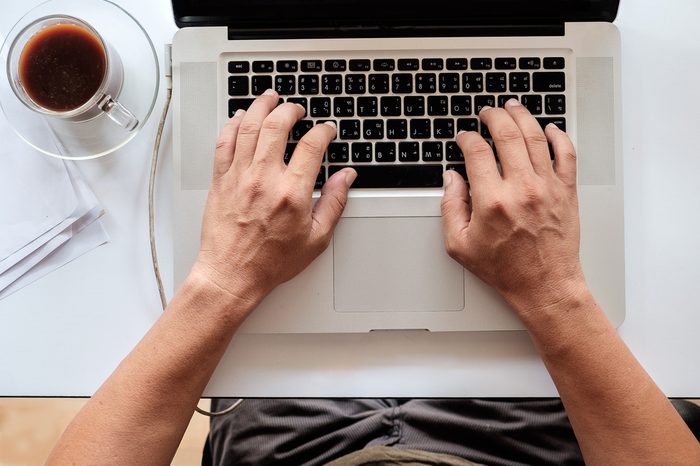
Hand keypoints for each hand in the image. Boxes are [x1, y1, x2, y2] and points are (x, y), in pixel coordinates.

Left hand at [192, 90, 356, 309]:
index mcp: (292, 193)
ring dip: (261, 106)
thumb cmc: (270, 262)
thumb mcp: (316, 238)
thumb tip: (346, 178)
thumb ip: (334, 203)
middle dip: (291, 110)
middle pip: (277, 125)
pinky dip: (232, 124)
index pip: (312, 146)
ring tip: (270, 98)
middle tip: (298, 109)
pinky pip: (224, 142)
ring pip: (248, 126)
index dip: (323, 131)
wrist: (231, 275)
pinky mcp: (220, 180)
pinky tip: (240, 117)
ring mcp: (239, 176)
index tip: (326, 130)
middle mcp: (264, 179)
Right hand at [441, 99, 585, 316]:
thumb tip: (451, 179)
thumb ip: (451, 207)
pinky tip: (549, 128)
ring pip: (535, 137)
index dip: (467, 138)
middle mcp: (521, 189)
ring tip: (512, 108)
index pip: (477, 152)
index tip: (464, 138)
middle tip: (487, 113)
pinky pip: (566, 153)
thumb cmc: (505, 269)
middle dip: (493, 117)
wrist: (544, 286)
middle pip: (507, 135)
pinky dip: (559, 135)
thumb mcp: (460, 245)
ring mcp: (547, 187)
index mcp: (492, 201)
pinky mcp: (566, 191)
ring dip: (522, 117)